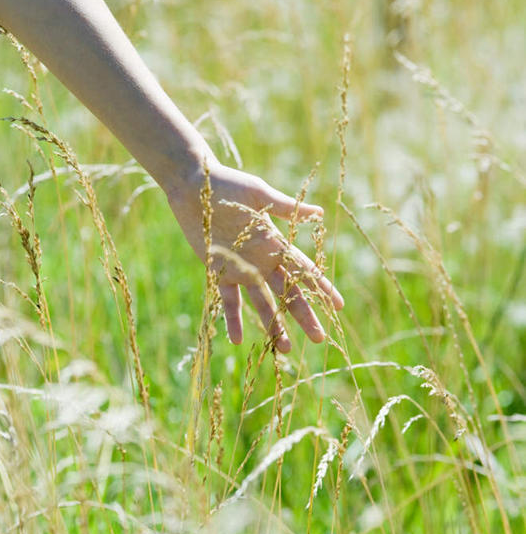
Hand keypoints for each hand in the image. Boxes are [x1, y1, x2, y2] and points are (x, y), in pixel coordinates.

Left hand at [167, 162, 343, 351]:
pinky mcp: (218, 271)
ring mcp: (241, 268)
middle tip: (319, 338)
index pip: (305, 270)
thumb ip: (286, 209)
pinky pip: (228, 300)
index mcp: (276, 242)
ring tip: (285, 350)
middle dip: (304, 315)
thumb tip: (319, 213)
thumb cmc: (229, 184)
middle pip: (288, 293)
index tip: (338, 305)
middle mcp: (263, 260)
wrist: (195, 185)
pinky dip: (233, 320)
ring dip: (274, 325)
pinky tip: (238, 340)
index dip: (321, 288)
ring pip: (263, 303)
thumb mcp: (260, 195)